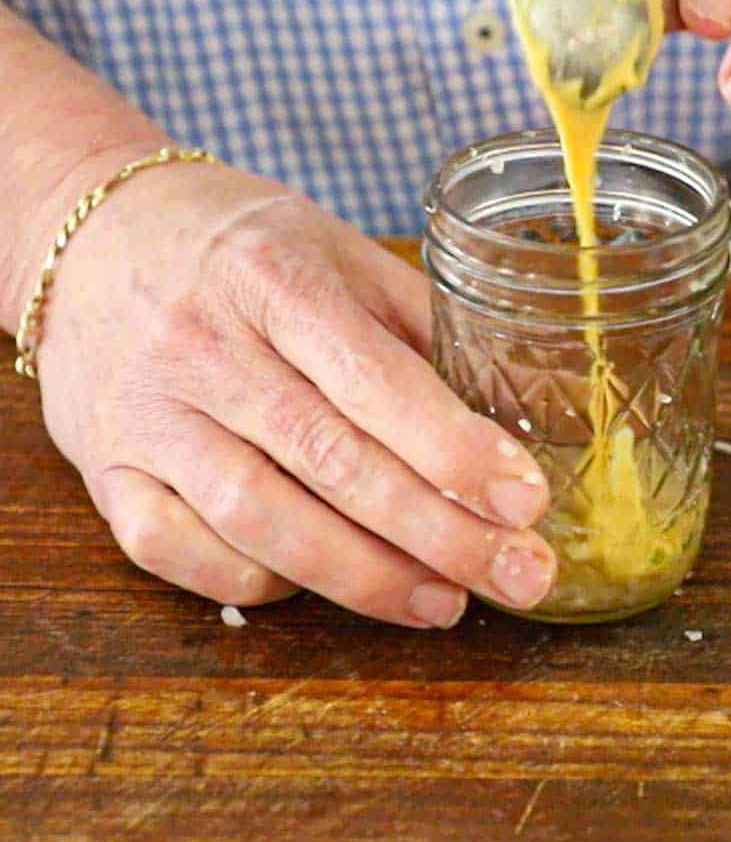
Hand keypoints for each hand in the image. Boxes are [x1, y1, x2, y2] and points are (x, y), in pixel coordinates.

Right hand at [33, 158, 554, 626]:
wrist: (96, 238)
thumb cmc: (239, 245)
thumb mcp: (336, 250)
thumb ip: (415, 325)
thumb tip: (501, 416)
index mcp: (272, 275)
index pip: (373, 379)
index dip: (453, 448)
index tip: (524, 500)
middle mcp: (201, 346)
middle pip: (330, 461)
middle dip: (438, 533)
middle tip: (518, 575)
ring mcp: (145, 416)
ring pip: (259, 521)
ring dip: (364, 577)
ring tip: (446, 603)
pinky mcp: (106, 472)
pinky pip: (182, 552)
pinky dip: (263, 583)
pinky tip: (329, 585)